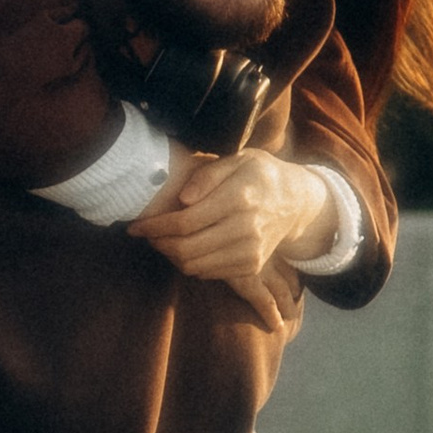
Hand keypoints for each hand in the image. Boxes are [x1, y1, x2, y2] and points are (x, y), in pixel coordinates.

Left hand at [129, 150, 336, 282]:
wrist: (296, 201)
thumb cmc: (260, 175)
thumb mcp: (239, 159)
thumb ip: (208, 174)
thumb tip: (182, 198)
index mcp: (240, 198)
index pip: (186, 221)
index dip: (155, 226)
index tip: (136, 226)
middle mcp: (246, 228)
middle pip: (186, 248)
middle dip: (158, 244)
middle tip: (145, 234)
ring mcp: (251, 251)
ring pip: (195, 265)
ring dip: (170, 256)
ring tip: (161, 240)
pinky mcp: (251, 266)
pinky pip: (209, 273)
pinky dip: (190, 264)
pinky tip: (184, 248)